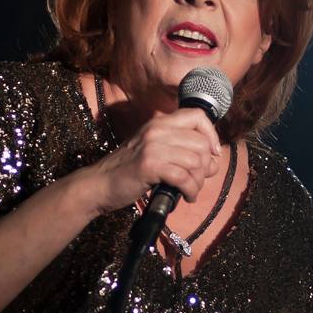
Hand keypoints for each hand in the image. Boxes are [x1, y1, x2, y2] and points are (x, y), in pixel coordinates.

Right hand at [77, 108, 221, 214]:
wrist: (99, 184)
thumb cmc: (129, 170)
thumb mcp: (154, 150)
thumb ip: (181, 150)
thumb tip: (213, 161)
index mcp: (160, 123)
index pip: (198, 116)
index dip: (211, 135)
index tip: (212, 154)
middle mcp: (157, 129)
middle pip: (201, 144)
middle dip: (206, 167)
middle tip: (197, 180)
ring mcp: (153, 146)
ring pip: (196, 162)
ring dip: (198, 182)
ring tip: (190, 191)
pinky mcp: (149, 165)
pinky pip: (184, 177)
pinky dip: (190, 190)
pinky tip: (185, 197)